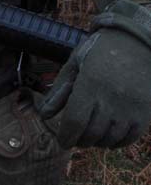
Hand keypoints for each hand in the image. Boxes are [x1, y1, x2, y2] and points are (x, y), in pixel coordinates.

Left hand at [39, 0, 150, 148]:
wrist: (137, 42)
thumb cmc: (100, 50)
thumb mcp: (75, 63)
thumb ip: (59, 90)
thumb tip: (44, 115)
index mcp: (90, 83)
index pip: (74, 122)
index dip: (66, 137)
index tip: (63, 141)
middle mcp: (111, 98)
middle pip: (90, 134)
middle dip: (79, 140)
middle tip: (76, 136)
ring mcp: (130, 107)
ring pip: (109, 139)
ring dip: (96, 142)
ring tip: (91, 135)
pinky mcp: (144, 112)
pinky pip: (129, 138)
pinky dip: (116, 142)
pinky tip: (108, 136)